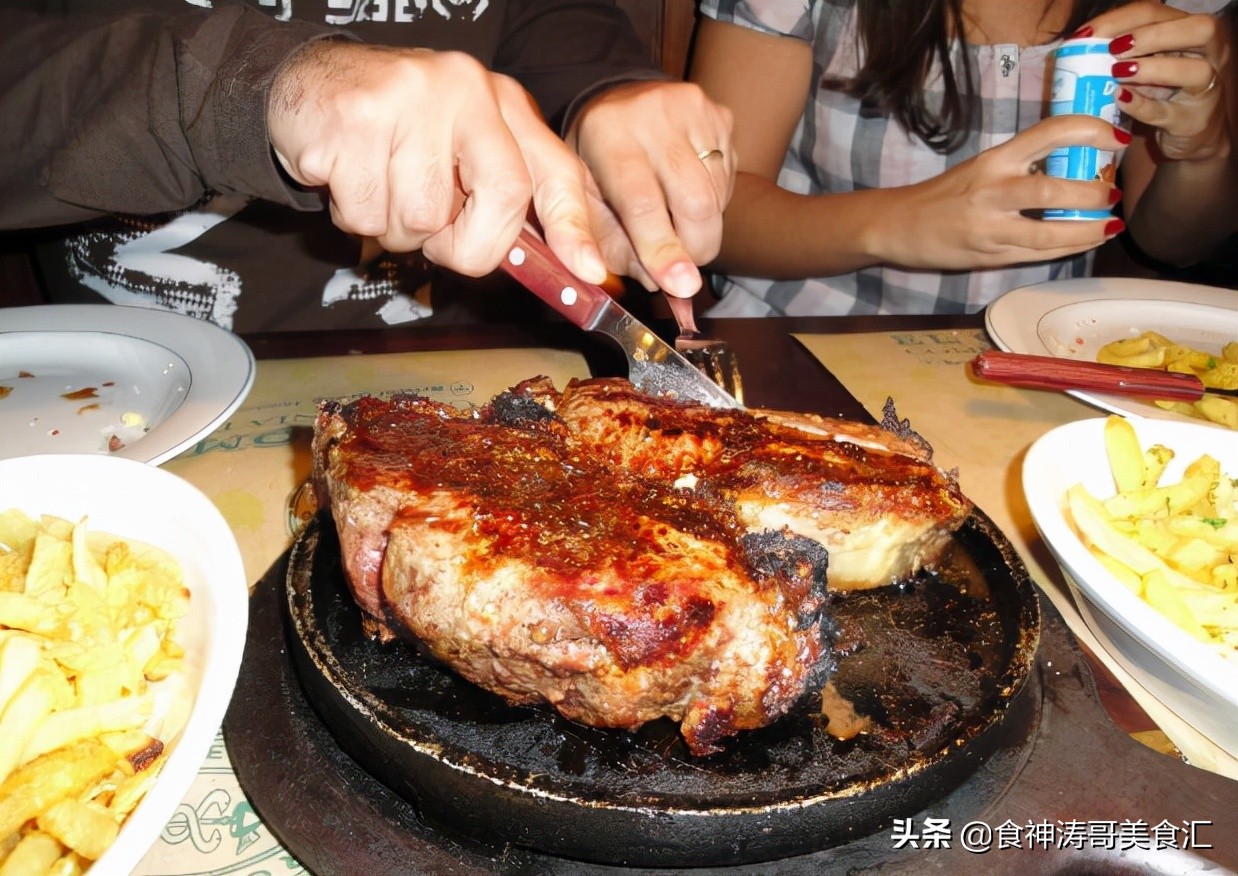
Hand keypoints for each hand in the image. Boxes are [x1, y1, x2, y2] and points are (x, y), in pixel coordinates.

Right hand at [267, 39, 607, 283]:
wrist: (306, 83)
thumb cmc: (396, 131)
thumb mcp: (461, 150)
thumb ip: (503, 197)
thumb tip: (559, 266)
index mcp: (500, 100)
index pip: (554, 169)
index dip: (574, 225)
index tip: (589, 272)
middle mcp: (464, 89)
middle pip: (501, 200)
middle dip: (469, 243)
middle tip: (436, 234)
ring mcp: (408, 101)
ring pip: (423, 220)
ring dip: (397, 228)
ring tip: (380, 185)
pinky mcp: (354, 121)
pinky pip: (367, 215)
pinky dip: (354, 216)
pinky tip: (348, 178)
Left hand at [567, 80, 734, 297]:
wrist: (618, 103)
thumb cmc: (596, 164)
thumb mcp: (584, 202)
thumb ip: (612, 245)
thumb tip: (657, 284)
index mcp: (607, 133)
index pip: (642, 202)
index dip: (663, 249)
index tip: (680, 287)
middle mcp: (653, 113)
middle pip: (695, 202)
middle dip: (694, 249)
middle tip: (681, 268)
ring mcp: (694, 110)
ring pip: (717, 197)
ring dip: (702, 228)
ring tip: (674, 221)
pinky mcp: (721, 116)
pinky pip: (728, 181)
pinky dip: (712, 205)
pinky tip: (685, 194)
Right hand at [877, 115, 1129, 268]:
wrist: (896, 225)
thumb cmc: (942, 195)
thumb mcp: (981, 169)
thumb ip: (1021, 167)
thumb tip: (1074, 167)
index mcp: (995, 158)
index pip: (1051, 132)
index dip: (1090, 131)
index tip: (1115, 139)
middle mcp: (994, 188)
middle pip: (1056, 188)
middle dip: (1095, 193)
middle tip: (1114, 193)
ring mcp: (991, 226)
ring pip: (1051, 231)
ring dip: (1089, 229)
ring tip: (1111, 224)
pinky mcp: (989, 254)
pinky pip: (1038, 253)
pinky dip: (1069, 248)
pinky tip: (1088, 241)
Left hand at [1080, 2, 1230, 162]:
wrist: (1187, 131)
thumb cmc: (1161, 91)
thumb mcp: (1145, 64)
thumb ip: (1123, 51)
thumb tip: (1080, 45)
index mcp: (1190, 31)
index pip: (1158, 12)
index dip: (1120, 20)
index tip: (1086, 35)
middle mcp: (1209, 54)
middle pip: (1197, 29)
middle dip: (1151, 36)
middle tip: (1113, 50)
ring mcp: (1206, 89)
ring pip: (1194, 70)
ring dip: (1151, 69)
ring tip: (1117, 73)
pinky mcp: (1192, 122)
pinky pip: (1168, 111)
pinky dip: (1141, 105)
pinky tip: (1119, 99)